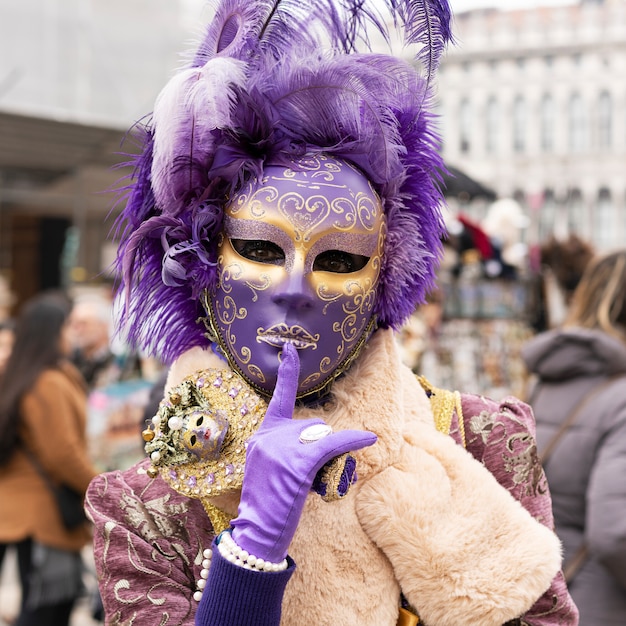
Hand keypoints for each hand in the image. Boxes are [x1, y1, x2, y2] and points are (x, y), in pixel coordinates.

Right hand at [230, 342, 376, 562]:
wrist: (257, 531)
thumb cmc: (268, 503)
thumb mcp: (271, 468)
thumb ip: (285, 446)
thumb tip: (317, 437)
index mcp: (261, 435)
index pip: (278, 398)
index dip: (286, 372)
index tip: (290, 348)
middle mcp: (268, 436)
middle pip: (313, 427)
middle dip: (318, 448)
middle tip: (302, 480)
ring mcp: (280, 448)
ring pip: (322, 438)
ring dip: (327, 458)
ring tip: (307, 486)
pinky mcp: (297, 462)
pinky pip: (333, 445)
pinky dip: (352, 441)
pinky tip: (368, 438)